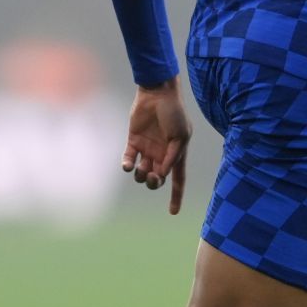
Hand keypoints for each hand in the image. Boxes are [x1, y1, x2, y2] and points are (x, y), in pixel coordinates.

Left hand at [122, 79, 190, 213]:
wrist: (158, 94)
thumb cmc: (174, 114)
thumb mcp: (180, 137)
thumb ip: (172, 157)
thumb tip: (161, 175)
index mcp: (176, 155)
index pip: (178, 180)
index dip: (176, 196)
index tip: (173, 212)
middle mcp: (161, 155)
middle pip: (156, 180)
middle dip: (153, 183)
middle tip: (152, 176)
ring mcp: (147, 149)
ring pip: (140, 173)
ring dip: (140, 176)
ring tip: (140, 168)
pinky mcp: (133, 141)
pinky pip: (128, 159)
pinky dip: (126, 165)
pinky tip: (128, 165)